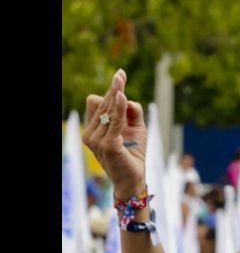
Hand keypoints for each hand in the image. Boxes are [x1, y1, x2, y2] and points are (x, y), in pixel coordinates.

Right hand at [82, 69, 147, 199]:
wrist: (134, 178)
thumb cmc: (133, 153)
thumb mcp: (136, 129)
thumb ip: (133, 112)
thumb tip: (127, 98)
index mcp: (94, 129)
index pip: (96, 102)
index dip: (110, 91)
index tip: (120, 75)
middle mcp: (91, 134)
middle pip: (102, 103)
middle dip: (114, 88)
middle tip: (121, 73)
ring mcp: (96, 140)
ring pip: (108, 110)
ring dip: (118, 99)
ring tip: (122, 80)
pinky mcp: (107, 146)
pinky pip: (115, 122)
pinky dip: (120, 109)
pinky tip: (123, 96)